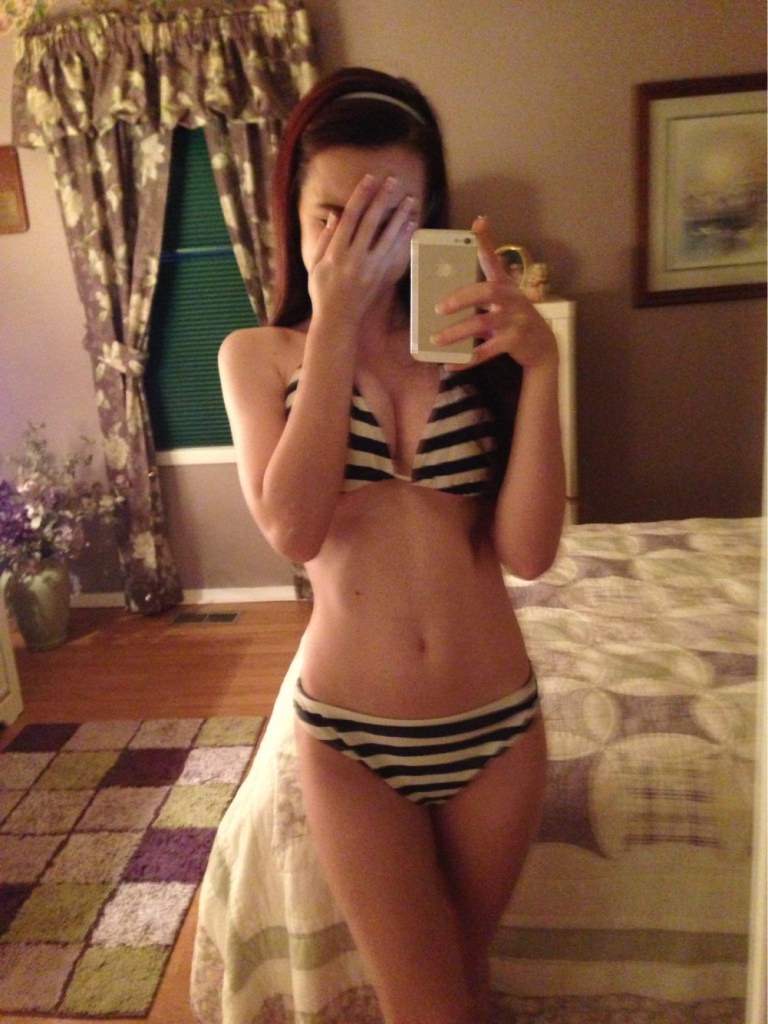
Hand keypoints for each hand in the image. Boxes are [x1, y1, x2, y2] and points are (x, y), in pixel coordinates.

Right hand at [307, 174, 417, 321]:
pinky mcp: (380, 277)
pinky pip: (395, 253)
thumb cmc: (322, 291)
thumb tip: (335, 214)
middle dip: (383, 200)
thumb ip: (324, 239)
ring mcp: (370, 269)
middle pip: (371, 223)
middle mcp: (354, 259)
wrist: (337, 319)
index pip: (350, 218)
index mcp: (335, 253)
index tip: (370, 179)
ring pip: (388, 237)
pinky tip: (410, 225)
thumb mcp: (315, 264)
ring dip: (400, 216)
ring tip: (410, 200)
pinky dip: (403, 238)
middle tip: (393, 182)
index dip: (361, 197)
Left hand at [431, 215, 557, 370]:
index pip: (493, 259)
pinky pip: (486, 351)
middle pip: (486, 292)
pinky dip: (467, 359)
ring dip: (456, 332)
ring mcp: (515, 320)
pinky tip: (450, 363)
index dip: (486, 241)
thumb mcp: (501, 303)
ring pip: (481, 324)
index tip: (478, 222)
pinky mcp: (515, 341)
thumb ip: (478, 297)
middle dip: (461, 298)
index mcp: (505, 286)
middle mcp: (512, 299)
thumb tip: (440, 301)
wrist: (543, 346)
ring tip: (436, 339)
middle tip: (438, 308)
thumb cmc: (513, 320)